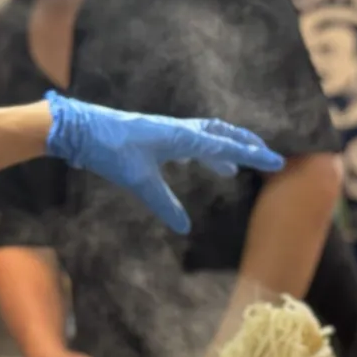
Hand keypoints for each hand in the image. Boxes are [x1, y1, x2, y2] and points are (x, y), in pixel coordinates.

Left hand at [44, 92, 283, 232]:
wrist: (79, 129)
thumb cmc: (109, 150)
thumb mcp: (139, 181)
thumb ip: (164, 204)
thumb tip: (185, 227)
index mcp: (181, 136)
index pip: (225, 146)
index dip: (252, 155)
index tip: (276, 161)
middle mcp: (178, 129)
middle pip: (220, 133)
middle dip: (243, 143)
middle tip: (264, 156)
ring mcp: (165, 129)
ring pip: (204, 134)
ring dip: (223, 146)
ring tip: (233, 165)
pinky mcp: (153, 134)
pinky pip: (188, 139)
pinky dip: (201, 149)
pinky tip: (197, 160)